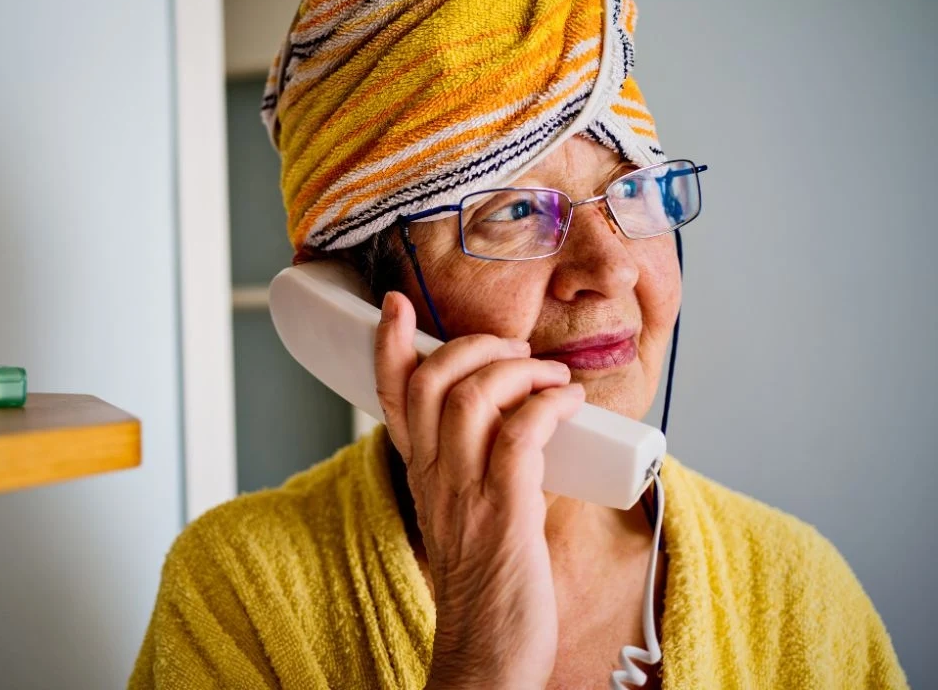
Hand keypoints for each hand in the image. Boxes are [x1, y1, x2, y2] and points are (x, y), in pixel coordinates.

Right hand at [375, 291, 584, 688]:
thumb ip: (474, 468)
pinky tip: (569, 402)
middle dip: (473, 345)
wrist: (486, 654)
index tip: (398, 306)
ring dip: (518, 370)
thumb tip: (518, 425)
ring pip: (471, 398)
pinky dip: (548, 405)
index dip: (390, 345)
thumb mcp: (462, 513)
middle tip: (513, 349)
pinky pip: (521, 435)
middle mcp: (436, 476)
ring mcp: (467, 492)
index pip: (392, 396)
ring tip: (551, 375)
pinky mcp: (506, 512)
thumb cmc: (484, 585)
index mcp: (422, 474)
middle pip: (432, 381)